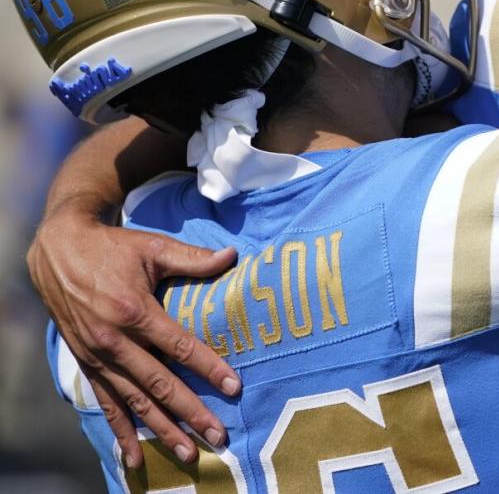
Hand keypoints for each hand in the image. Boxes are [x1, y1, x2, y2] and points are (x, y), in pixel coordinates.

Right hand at [28, 205, 240, 467]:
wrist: (59, 251)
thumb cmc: (112, 247)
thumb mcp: (153, 247)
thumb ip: (193, 258)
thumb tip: (232, 255)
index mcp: (134, 311)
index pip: (179, 347)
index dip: (208, 368)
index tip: (234, 387)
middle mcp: (114, 341)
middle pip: (159, 384)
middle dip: (191, 412)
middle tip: (219, 435)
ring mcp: (98, 357)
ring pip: (134, 402)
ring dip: (161, 430)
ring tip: (188, 453)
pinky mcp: (87, 365)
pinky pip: (106, 404)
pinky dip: (121, 431)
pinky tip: (134, 457)